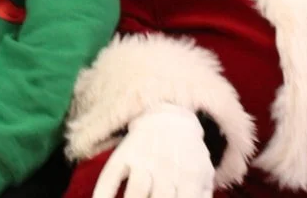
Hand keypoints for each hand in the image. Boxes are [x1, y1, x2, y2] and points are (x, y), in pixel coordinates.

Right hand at [93, 103, 213, 197]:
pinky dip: (103, 194)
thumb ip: (202, 196)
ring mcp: (143, 158)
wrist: (168, 117)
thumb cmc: (187, 155)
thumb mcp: (203, 173)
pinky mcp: (124, 153)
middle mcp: (166, 166)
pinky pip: (110, 177)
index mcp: (190, 174)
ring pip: (135, 192)